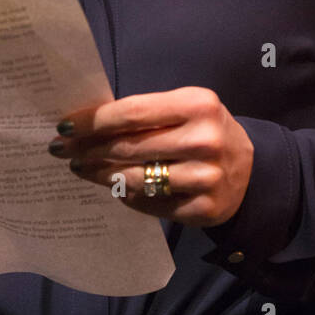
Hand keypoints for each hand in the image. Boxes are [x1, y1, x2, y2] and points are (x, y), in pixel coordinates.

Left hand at [48, 87, 253, 226]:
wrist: (252, 170)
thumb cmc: (205, 131)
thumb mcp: (186, 109)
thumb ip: (147, 113)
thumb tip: (88, 123)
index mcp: (197, 105)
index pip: (131, 113)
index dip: (93, 121)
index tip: (65, 126)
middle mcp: (203, 140)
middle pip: (128, 147)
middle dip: (88, 148)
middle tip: (62, 150)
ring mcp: (205, 178)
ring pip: (134, 178)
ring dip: (99, 174)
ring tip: (81, 169)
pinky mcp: (203, 209)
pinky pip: (149, 204)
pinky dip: (126, 196)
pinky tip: (113, 188)